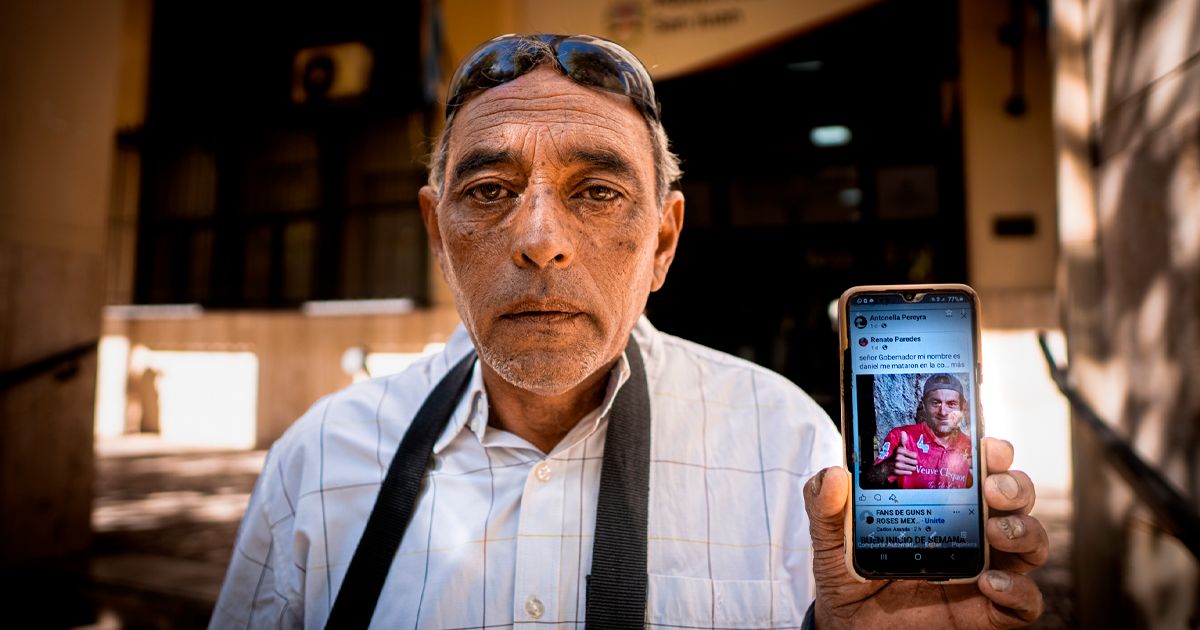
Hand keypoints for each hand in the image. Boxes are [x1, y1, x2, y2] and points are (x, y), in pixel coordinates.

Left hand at [805, 438, 1045, 628]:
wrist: (849, 623)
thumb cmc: (850, 571)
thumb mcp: (830, 534)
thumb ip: (825, 504)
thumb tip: (833, 476)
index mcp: (943, 500)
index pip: (982, 466)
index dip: (993, 450)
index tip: (985, 444)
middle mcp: (972, 529)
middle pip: (1017, 496)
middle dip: (1015, 485)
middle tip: (991, 488)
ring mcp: (985, 568)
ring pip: (1032, 542)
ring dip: (1024, 530)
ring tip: (995, 531)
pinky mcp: (987, 610)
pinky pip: (1025, 602)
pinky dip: (1020, 591)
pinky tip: (990, 583)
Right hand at [892, 432, 917, 475]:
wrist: (884, 467)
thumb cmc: (894, 456)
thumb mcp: (898, 448)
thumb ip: (902, 441)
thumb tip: (903, 432)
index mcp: (899, 450)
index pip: (914, 455)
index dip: (913, 456)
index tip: (910, 457)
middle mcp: (898, 457)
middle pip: (914, 462)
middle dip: (913, 463)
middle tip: (910, 462)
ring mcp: (897, 465)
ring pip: (912, 468)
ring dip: (912, 468)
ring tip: (909, 466)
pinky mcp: (897, 472)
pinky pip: (908, 473)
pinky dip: (908, 472)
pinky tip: (905, 470)